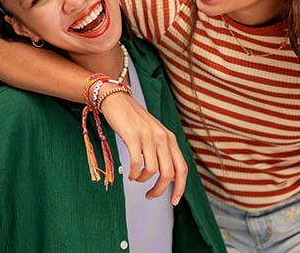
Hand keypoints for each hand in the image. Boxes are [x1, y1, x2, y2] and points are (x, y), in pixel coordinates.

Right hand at [100, 87, 186, 204]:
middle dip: (159, 190)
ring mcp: (148, 137)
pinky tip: (130, 174)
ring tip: (136, 178)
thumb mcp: (154, 133)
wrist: (117, 100)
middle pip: (168, 173)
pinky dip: (134, 173)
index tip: (174, 200)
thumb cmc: (134, 120)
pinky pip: (137, 163)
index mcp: (170, 138)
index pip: (182, 168)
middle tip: (150, 195)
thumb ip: (162, 151)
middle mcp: (162, 137)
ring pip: (153, 170)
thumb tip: (166, 176)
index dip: (180, 187)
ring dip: (143, 180)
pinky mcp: (133, 136)